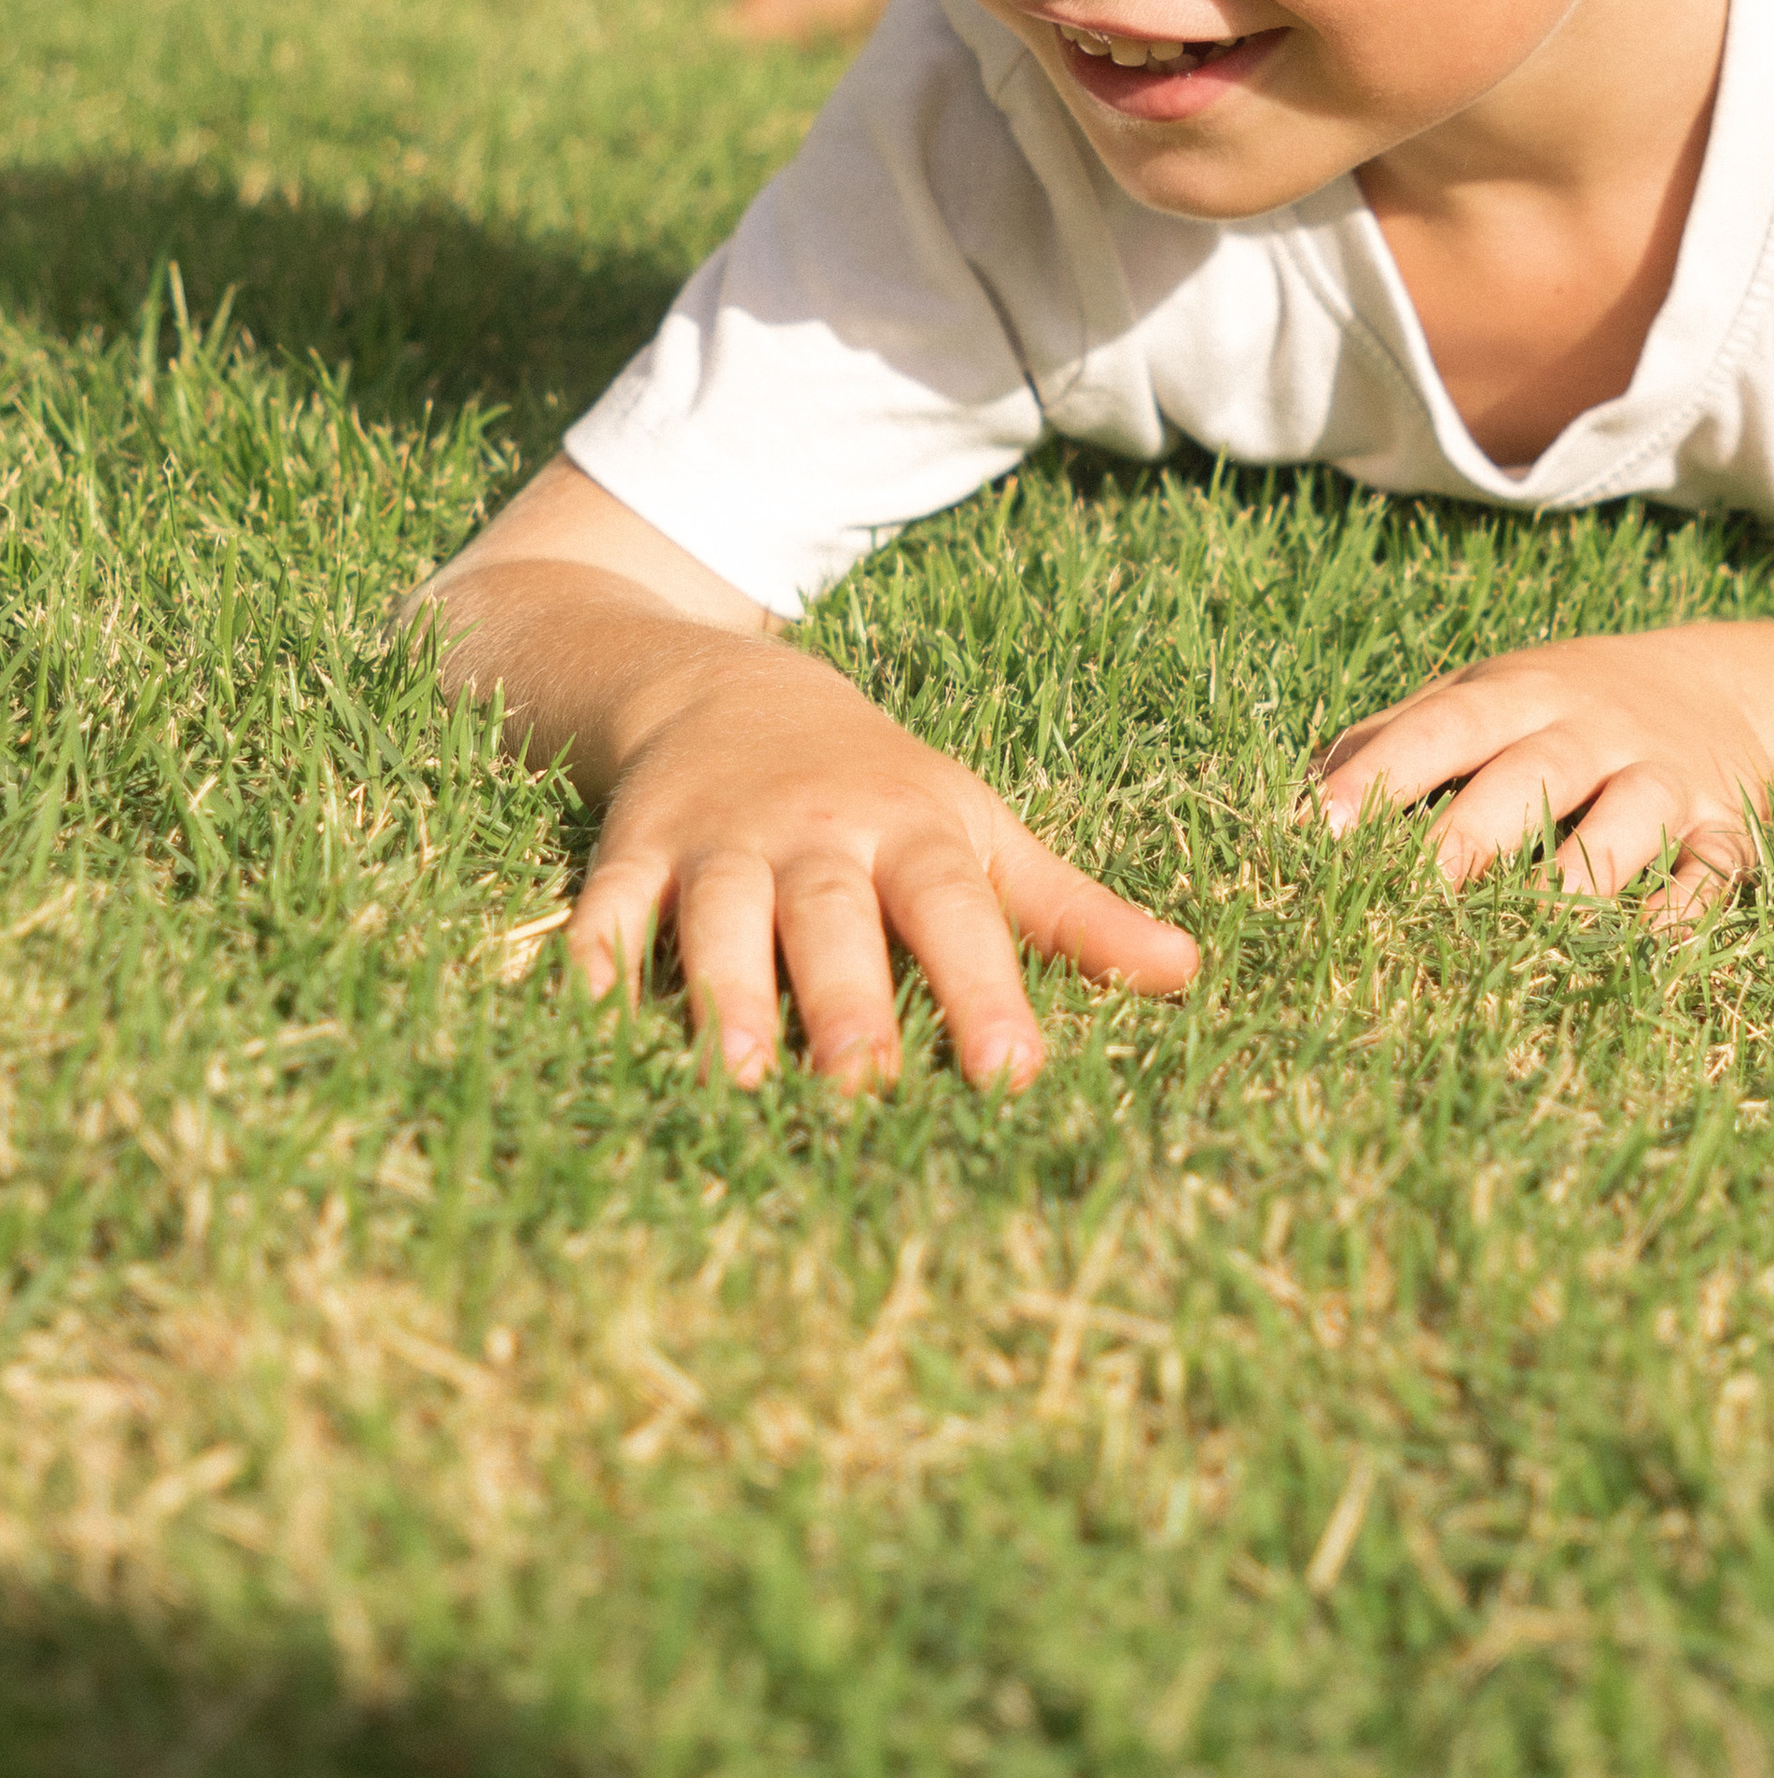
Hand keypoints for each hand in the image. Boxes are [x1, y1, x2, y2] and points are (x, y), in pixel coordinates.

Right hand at [568, 632, 1197, 1091]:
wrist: (729, 689)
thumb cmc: (879, 789)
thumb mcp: (977, 832)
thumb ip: (1073, 913)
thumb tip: (1186, 974)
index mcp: (911, 833)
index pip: (956, 913)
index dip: (985, 990)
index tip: (1014, 1073)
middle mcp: (815, 836)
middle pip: (834, 918)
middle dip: (850, 1000)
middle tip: (865, 1088)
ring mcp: (719, 842)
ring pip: (721, 916)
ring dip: (725, 991)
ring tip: (735, 1075)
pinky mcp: (634, 851)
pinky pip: (610, 905)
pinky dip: (595, 954)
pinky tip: (583, 1012)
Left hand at [1315, 623, 1773, 919]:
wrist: (1721, 686)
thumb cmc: (1560, 707)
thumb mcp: (1483, 697)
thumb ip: (1394, 738)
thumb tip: (1284, 803)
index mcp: (1519, 695)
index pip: (1442, 727)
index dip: (1381, 772)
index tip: (1316, 826)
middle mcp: (1593, 730)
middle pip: (1530, 776)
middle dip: (1469, 837)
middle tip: (1407, 898)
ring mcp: (1666, 776)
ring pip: (1628, 820)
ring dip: (1581, 874)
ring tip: (1529, 928)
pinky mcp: (1725, 828)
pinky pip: (1710, 872)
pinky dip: (1682, 913)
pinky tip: (1643, 950)